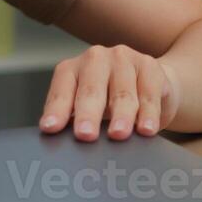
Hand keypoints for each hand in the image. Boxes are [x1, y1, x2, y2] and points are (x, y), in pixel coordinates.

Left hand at [39, 44, 178, 141]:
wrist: (152, 83)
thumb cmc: (110, 100)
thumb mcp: (88, 108)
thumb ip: (73, 120)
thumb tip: (61, 143)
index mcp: (72, 69)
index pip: (62, 91)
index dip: (56, 110)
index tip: (50, 128)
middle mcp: (95, 58)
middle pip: (91, 89)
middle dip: (88, 113)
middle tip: (85, 134)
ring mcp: (123, 59)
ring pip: (122, 93)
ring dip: (121, 116)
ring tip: (118, 134)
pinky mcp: (149, 66)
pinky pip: (149, 94)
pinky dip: (148, 114)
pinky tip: (147, 129)